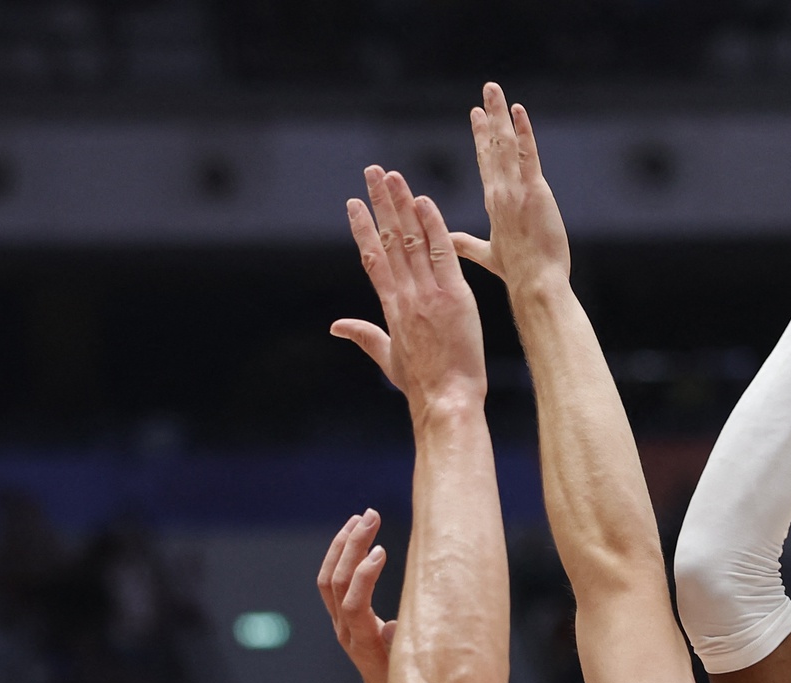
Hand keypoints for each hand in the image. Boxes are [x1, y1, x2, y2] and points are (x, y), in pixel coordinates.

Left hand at [319, 509, 395, 682]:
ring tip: (361, 518)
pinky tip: (356, 535)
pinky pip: (332, 581)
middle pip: (337, 582)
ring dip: (343, 545)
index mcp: (362, 644)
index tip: (382, 550)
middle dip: (352, 546)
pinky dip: (341, 554)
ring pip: (330, 578)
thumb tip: (392, 626)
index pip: (354, 604)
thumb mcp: (408, 674)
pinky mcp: (341, 616)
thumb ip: (401, 650)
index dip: (364, 576)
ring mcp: (339, 622)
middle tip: (371, 516)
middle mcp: (345, 631)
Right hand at [331, 166, 487, 414]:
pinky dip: (433, 227)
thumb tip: (336, 326)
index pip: (372, 258)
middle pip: (388, 240)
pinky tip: (423, 202)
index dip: (362, 228)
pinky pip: (442, 254)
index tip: (354, 204)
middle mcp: (405, 295)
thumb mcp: (387, 359)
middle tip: (372, 172)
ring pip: (411, 240)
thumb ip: (364, 336)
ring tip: (393, 176)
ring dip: (401, 204)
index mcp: (390, 307)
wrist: (445, 401)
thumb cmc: (421, 385)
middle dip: (380, 203)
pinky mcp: (454, 297)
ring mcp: (428, 294)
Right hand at [453, 82, 572, 294]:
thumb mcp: (488, 256)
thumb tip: (447, 240)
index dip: (481, 137)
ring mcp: (515, 191)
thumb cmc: (517, 274)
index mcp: (493, 204)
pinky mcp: (533, 192)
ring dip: (500, 114)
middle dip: (488, 117)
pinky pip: (526, 155)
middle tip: (486, 92)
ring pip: (505, 145)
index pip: (486, 163)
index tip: (477, 115)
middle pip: (492, 147)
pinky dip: (522, 131)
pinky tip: (518, 110)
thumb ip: (467, 244)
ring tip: (495, 90)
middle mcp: (500, 193)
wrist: (534, 284)